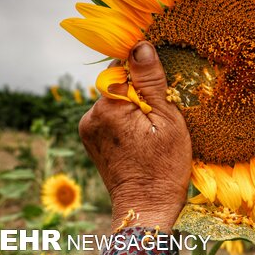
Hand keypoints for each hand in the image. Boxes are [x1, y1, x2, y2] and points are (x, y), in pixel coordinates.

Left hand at [79, 41, 191, 232]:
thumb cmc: (164, 167)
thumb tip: (140, 46)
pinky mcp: (90, 140)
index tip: (161, 89)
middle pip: (118, 84)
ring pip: (114, 100)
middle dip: (140, 92)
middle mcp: (90, 114)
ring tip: (151, 131)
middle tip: (160, 117)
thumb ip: (151, 82)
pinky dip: (125, 120)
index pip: (123, 67)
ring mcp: (87, 129)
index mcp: (109, 106)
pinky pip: (109, 116)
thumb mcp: (167, 121)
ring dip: (132, 106)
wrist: (145, 208)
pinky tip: (140, 138)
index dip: (145, 74)